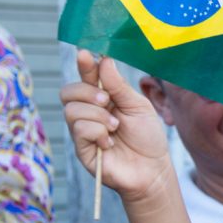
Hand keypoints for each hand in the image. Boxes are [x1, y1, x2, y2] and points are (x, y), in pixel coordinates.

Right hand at [60, 50, 171, 202]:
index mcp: (103, 98)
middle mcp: (89, 113)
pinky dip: (97, 132)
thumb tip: (103, 61)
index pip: (86, 77)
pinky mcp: (82, 149)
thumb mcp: (138, 106)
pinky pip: (79, 129)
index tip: (84, 54)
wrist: (153, 169)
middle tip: (108, 102)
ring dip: (98, 116)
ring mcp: (83, 131)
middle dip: (88, 92)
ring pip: (72, 110)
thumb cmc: (147, 137)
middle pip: (68, 92)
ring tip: (115, 127)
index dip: (84, 64)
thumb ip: (119, 86)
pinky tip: (110, 143)